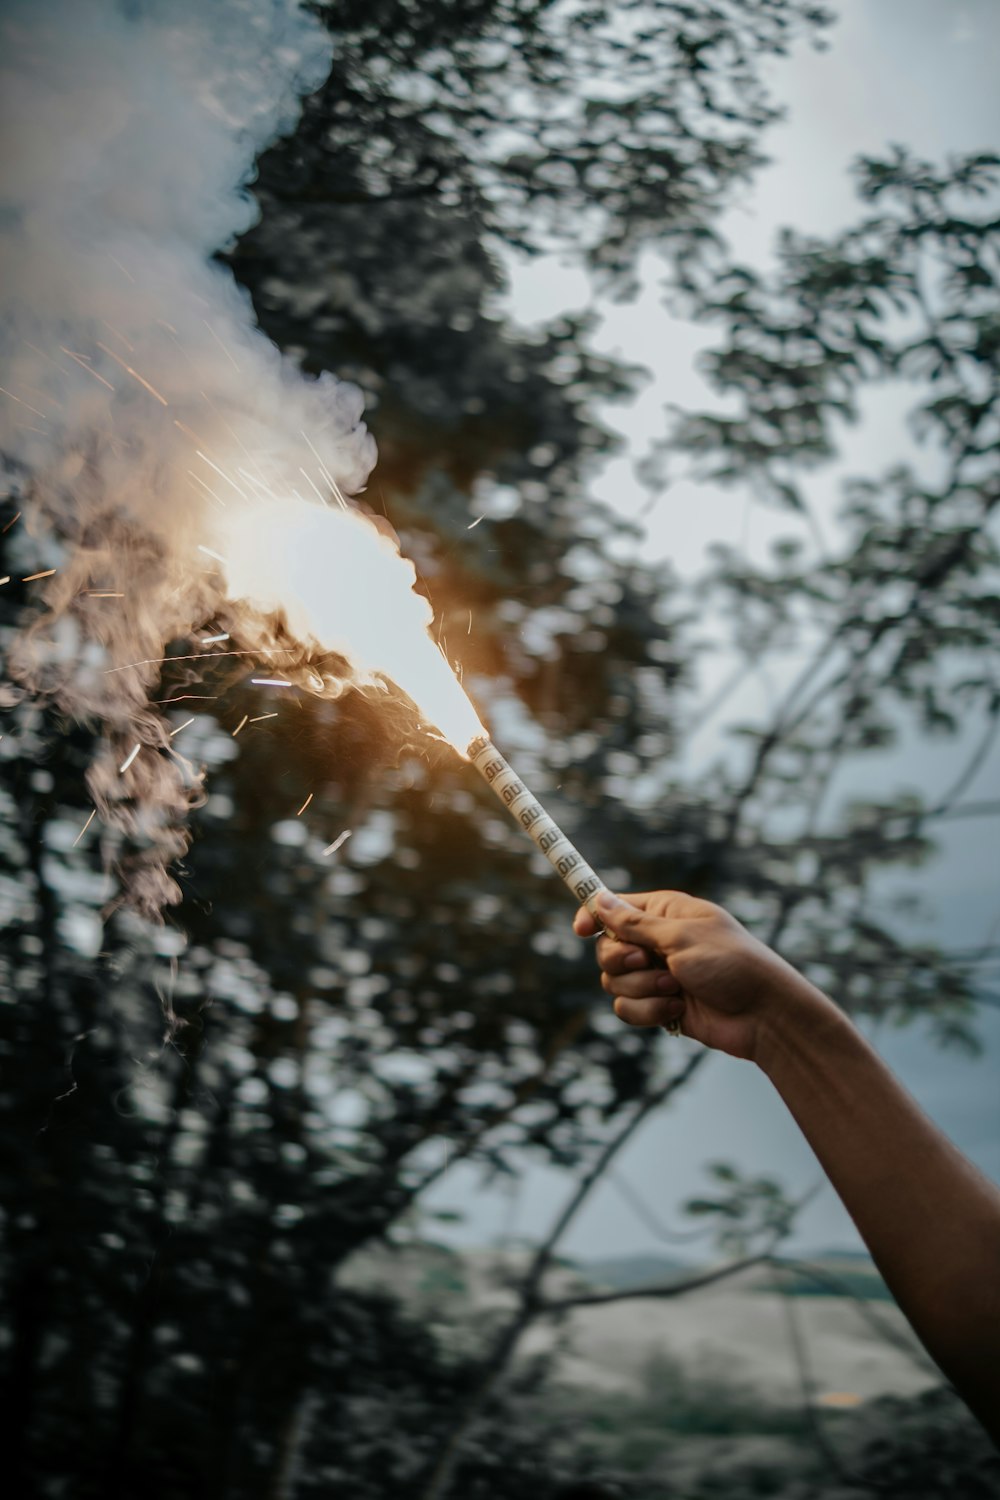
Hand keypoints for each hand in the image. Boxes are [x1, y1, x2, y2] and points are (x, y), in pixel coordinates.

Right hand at [573, 889, 825, 1062]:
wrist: (762, 1014)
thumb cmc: (731, 964)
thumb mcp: (681, 937)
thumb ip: (635, 924)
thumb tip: (600, 900)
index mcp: (664, 913)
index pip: (615, 907)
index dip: (593, 916)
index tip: (580, 930)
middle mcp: (657, 942)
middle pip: (606, 949)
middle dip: (622, 961)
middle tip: (645, 961)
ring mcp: (657, 975)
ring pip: (614, 983)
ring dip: (642, 989)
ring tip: (675, 988)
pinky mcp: (659, 1005)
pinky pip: (628, 1008)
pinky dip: (649, 1011)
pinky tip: (678, 1010)